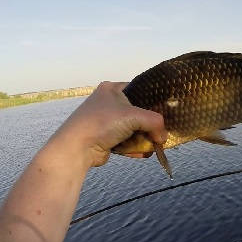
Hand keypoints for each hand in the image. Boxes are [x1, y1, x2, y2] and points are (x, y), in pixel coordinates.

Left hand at [50, 81, 166, 167]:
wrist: (76, 148)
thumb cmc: (102, 123)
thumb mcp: (135, 116)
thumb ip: (156, 123)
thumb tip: (164, 137)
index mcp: (112, 88)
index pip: (140, 91)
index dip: (154, 102)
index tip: (165, 113)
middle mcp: (108, 102)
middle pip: (139, 113)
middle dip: (149, 126)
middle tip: (159, 134)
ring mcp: (106, 121)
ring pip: (134, 129)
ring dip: (143, 139)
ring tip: (151, 147)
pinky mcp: (105, 137)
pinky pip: (126, 140)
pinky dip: (134, 147)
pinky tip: (141, 153)